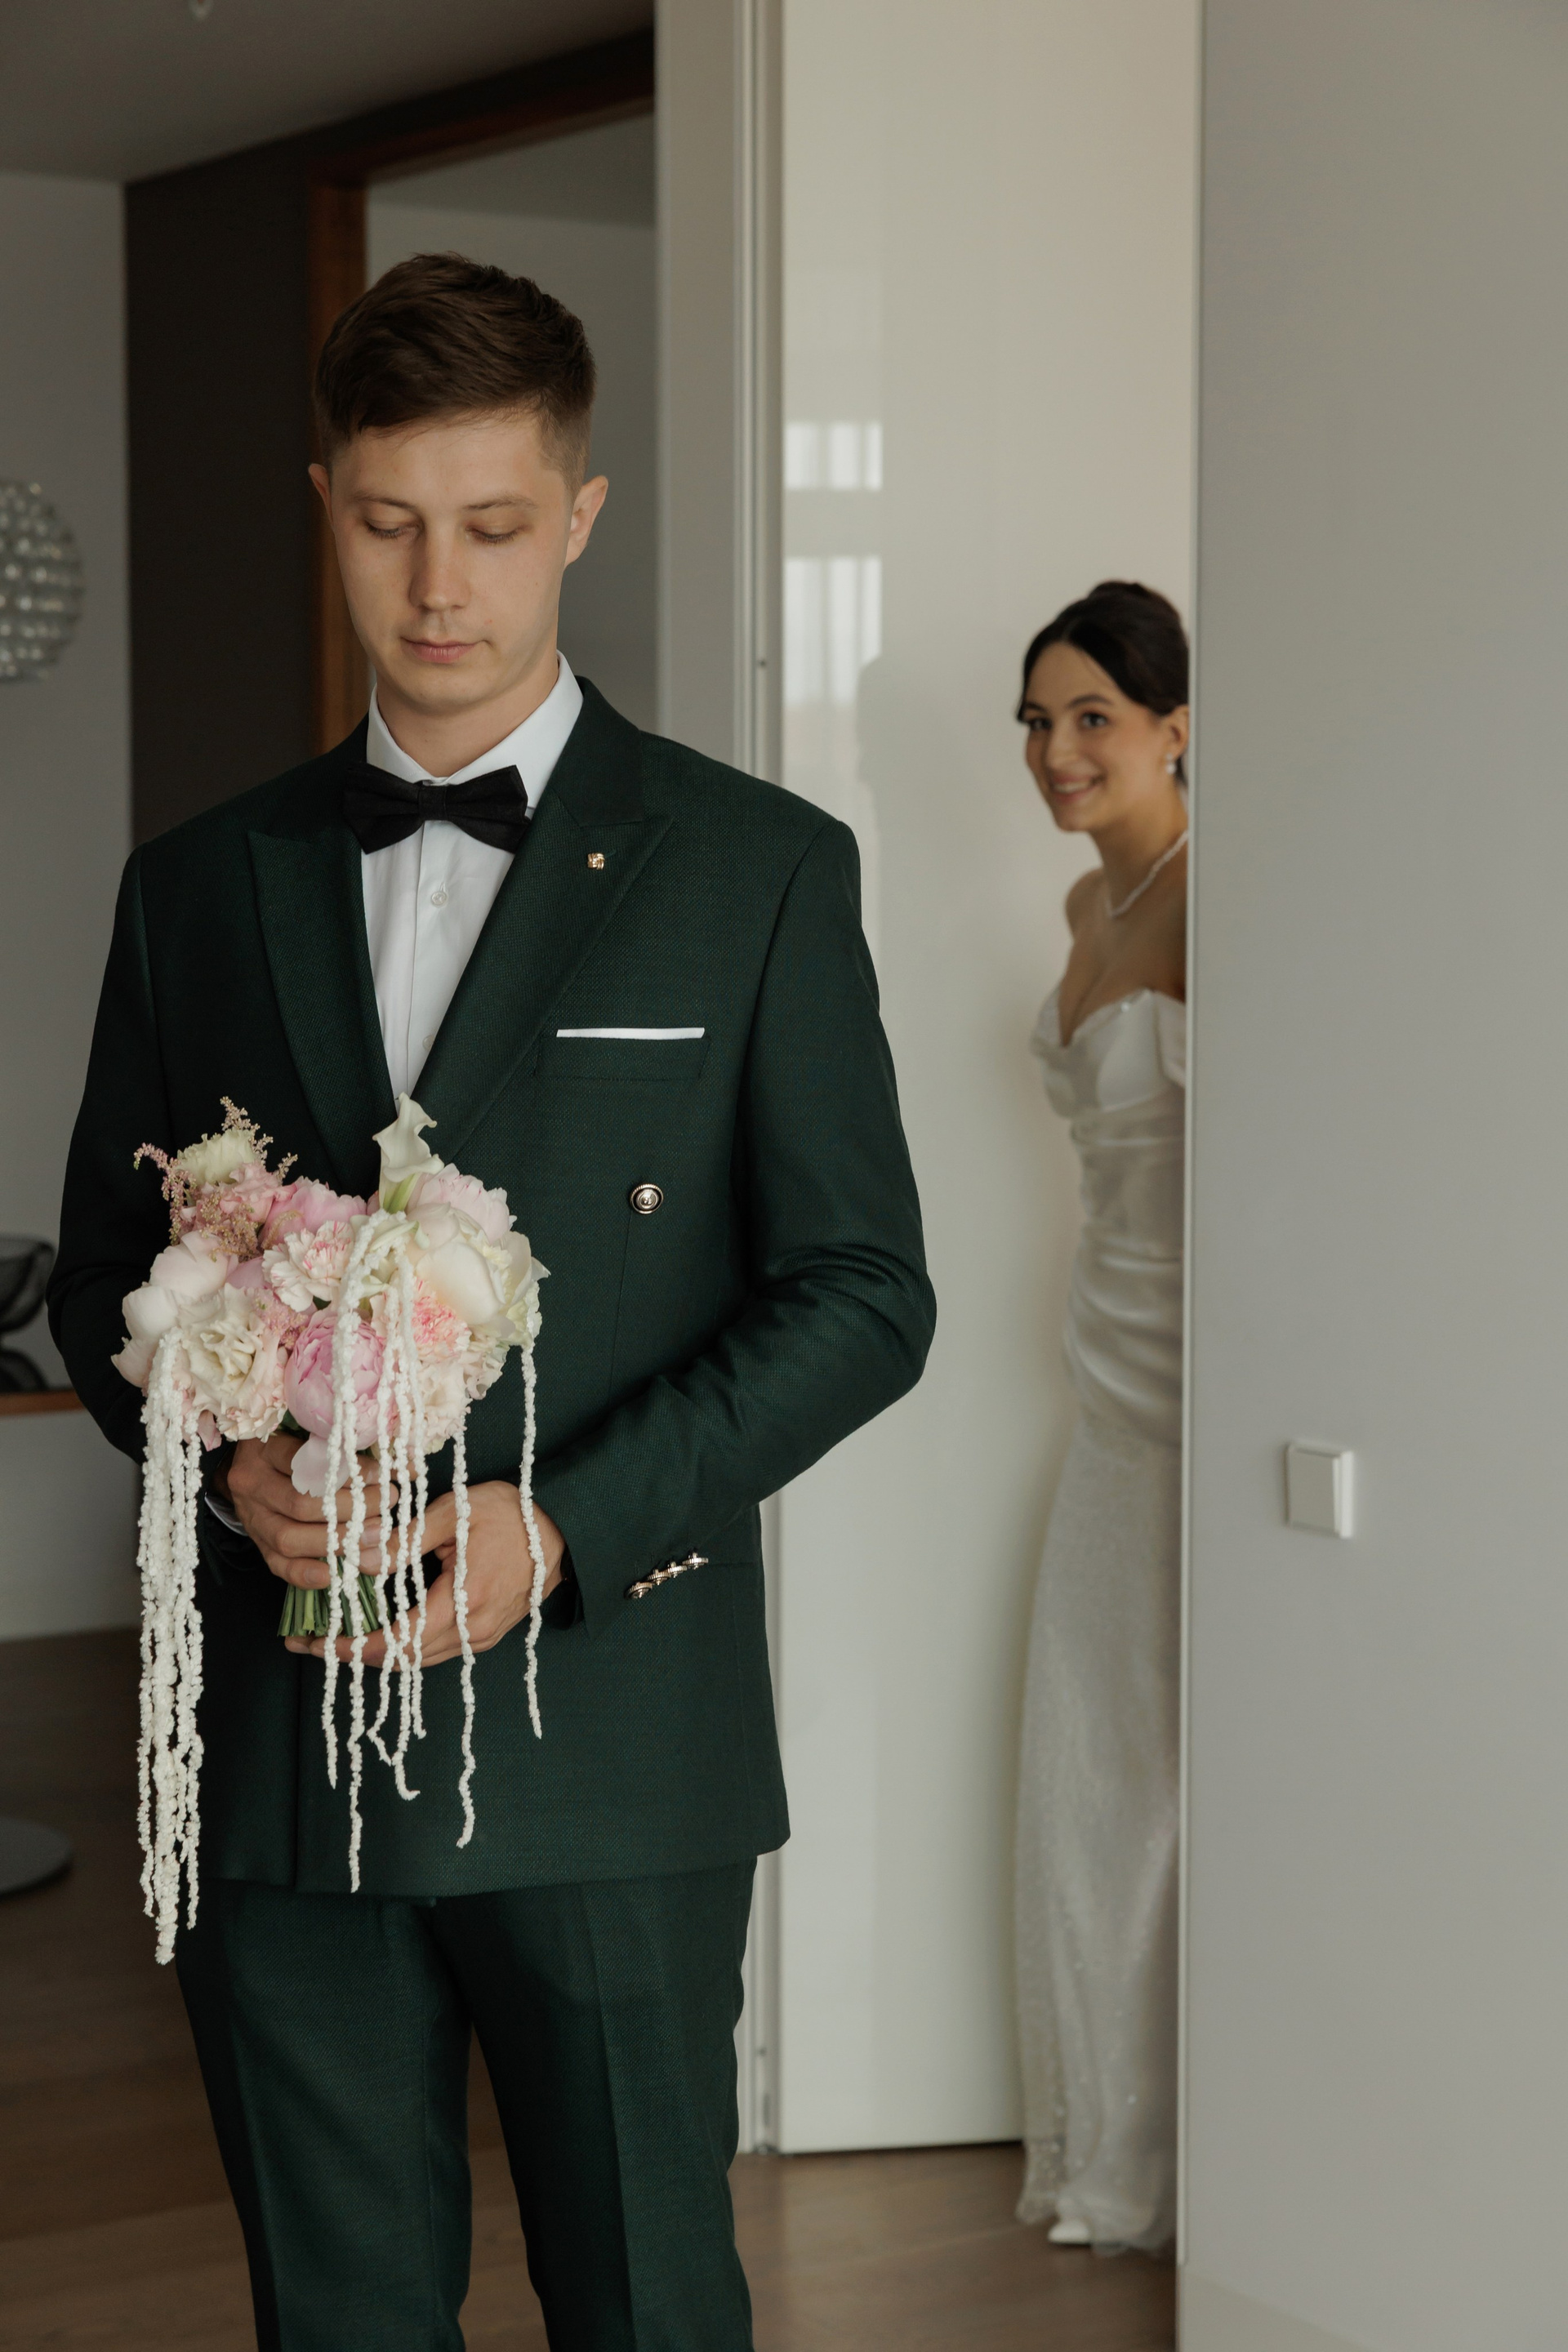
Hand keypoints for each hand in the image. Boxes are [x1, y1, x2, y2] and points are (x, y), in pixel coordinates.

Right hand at [223, 1430, 395, 1590]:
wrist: (248, 1467)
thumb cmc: (291, 1446)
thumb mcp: (313, 1436)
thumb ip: (355, 1448)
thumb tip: (411, 1466)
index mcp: (264, 1449)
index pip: (304, 1461)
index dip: (347, 1471)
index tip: (380, 1475)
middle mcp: (252, 1484)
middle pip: (300, 1504)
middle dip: (349, 1510)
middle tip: (385, 1507)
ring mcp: (252, 1518)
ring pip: (289, 1538)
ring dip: (336, 1542)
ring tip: (374, 1537)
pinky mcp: (258, 1544)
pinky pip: (278, 1565)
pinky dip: (306, 1573)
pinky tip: (334, 1574)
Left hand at [283, 1481, 565, 1668]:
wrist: (564, 1528)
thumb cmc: (511, 1514)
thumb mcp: (454, 1513)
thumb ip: (404, 1539)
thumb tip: (356, 1558)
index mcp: (462, 1602)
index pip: (394, 1641)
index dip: (350, 1646)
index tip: (314, 1641)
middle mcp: (472, 1631)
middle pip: (401, 1660)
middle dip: (353, 1654)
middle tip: (309, 1641)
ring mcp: (481, 1637)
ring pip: (417, 1660)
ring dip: (377, 1653)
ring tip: (337, 1637)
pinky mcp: (486, 1634)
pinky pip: (435, 1650)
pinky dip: (403, 1646)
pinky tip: (381, 1628)